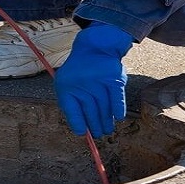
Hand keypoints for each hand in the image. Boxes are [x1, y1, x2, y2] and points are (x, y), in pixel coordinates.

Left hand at [54, 21, 133, 137]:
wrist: (94, 48)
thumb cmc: (79, 72)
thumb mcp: (67, 85)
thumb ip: (71, 105)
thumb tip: (79, 129)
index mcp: (66, 86)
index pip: (71, 110)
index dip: (78, 123)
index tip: (83, 134)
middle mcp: (81, 84)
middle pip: (90, 111)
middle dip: (94, 126)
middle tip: (98, 134)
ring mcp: (99, 81)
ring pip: (103, 107)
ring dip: (106, 121)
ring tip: (107, 130)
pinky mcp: (114, 79)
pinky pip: (117, 97)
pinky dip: (118, 108)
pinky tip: (118, 118)